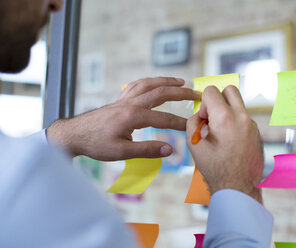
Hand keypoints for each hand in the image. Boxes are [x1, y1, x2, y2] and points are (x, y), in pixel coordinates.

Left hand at [47, 77, 200, 160]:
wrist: (75, 134)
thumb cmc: (96, 144)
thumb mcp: (122, 152)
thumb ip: (147, 150)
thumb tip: (170, 149)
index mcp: (133, 116)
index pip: (164, 118)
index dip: (180, 123)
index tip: (193, 126)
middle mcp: (130, 103)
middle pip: (161, 92)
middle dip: (181, 93)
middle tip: (196, 94)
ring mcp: (124, 99)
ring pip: (149, 84)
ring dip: (166, 81)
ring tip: (181, 81)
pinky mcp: (119, 100)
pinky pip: (136, 85)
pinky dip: (149, 81)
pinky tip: (154, 83)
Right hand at [186, 85, 263, 201]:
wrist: (237, 186)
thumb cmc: (215, 168)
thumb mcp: (194, 144)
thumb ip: (193, 122)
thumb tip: (200, 115)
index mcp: (225, 118)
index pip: (212, 91)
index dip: (203, 104)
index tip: (204, 119)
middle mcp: (242, 117)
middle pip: (230, 90)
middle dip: (218, 99)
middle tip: (213, 117)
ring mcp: (252, 124)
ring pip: (238, 105)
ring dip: (227, 112)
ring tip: (221, 133)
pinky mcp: (257, 132)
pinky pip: (244, 118)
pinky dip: (235, 123)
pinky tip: (230, 141)